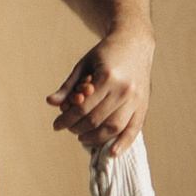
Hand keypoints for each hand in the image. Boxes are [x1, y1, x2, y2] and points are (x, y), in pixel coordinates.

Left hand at [48, 24, 153, 158]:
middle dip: (78, 128)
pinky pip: (134, 129)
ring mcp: (136, 98)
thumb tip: (51, 103)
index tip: (56, 125)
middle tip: (69, 130)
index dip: (66, 119)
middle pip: (96, 120)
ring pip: (114, 127)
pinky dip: (123, 143)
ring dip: (95, 138)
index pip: (82, 108)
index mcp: (107, 77)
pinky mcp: (144, 105)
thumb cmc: (106, 53)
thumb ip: (68, 85)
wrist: (134, 42)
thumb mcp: (84, 64)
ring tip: (83, 138)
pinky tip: (112, 152)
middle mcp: (124, 89)